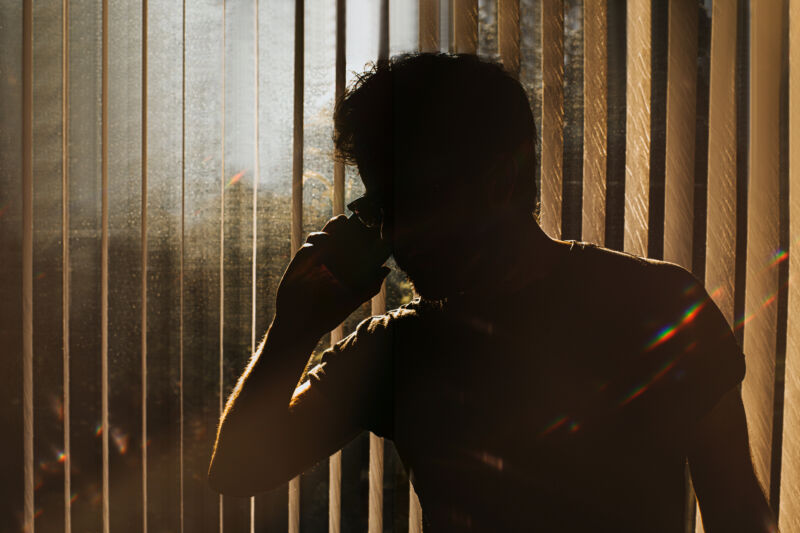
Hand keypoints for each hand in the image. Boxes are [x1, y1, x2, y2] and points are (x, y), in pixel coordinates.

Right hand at [275, 215, 390, 337]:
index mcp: (342, 265)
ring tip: (339, 226)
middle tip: (351, 219)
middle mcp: (328, 259)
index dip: (358, 231)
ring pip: (320, 235)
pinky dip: (315, 244)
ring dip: (329, 229)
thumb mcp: (353, 300)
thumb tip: (386, 269)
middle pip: (335, 234)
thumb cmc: (329, 314)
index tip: (368, 223)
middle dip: (342, 223)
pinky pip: (307, 248)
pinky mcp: (299, 263)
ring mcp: (313, 260)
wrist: (303, 325)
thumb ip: (370, 286)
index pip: (351, 242)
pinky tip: (324, 244)